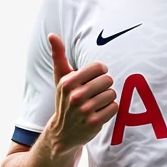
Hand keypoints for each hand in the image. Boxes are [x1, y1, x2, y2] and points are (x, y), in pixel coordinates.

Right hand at [47, 34, 117, 152]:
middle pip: (107, 80)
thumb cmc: (65, 99)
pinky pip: (115, 107)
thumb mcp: (60, 78)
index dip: (100, 72)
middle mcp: (75, 96)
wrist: (63, 132)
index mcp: (68, 82)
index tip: (94, 78)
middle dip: (104, 86)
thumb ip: (58, 56)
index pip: (99, 67)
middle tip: (95, 93)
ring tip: (97, 103)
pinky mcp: (95, 122)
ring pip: (112, 93)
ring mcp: (85, 110)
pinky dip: (110, 109)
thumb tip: (52, 35)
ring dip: (107, 98)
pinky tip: (100, 112)